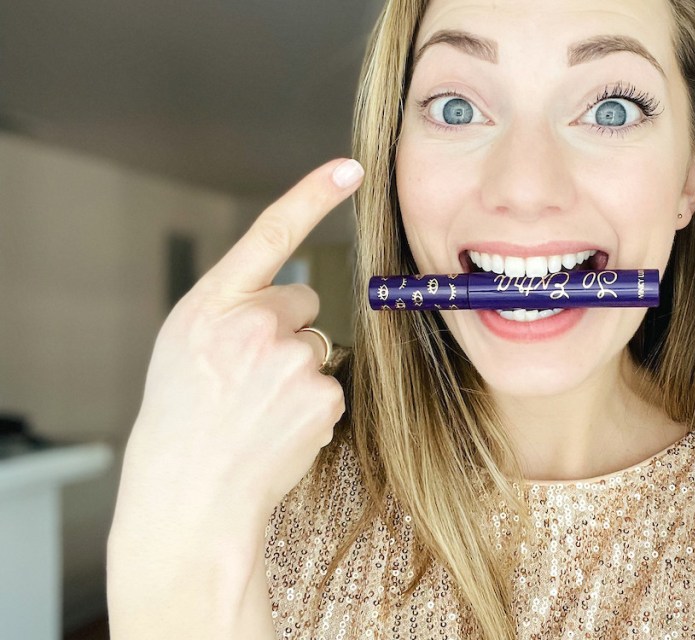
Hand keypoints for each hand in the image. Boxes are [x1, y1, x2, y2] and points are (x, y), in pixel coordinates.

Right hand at [112, 158, 364, 538]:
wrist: (189, 494)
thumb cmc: (183, 419)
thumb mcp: (184, 347)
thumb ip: (230, 310)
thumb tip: (289, 299)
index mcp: (212, 305)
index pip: (270, 233)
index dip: (313, 194)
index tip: (351, 166)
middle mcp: (252, 324)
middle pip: (304, 302)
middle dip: (288, 330)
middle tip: (249, 375)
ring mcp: (290, 361)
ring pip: (318, 348)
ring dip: (298, 373)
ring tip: (257, 410)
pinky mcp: (321, 396)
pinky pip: (331, 387)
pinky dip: (312, 407)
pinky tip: (277, 429)